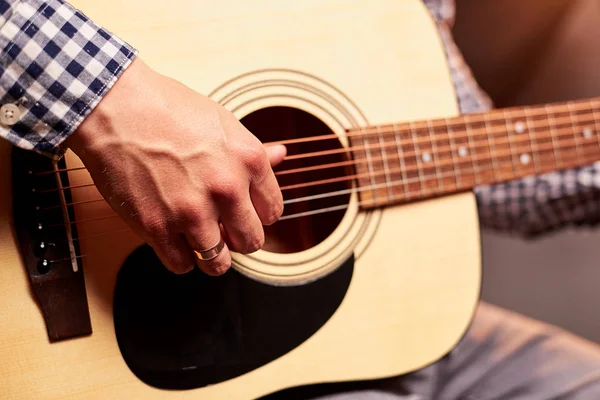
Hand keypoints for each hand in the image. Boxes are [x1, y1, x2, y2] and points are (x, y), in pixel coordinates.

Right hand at [66, 58, 285, 275]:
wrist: (115, 107)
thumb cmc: (168, 109)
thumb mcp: (222, 122)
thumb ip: (254, 150)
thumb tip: (282, 155)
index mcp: (248, 161)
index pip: (272, 212)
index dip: (258, 214)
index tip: (244, 212)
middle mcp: (226, 188)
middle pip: (251, 242)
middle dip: (239, 238)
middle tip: (223, 228)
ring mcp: (191, 210)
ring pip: (218, 263)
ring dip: (211, 255)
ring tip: (198, 236)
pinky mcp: (156, 226)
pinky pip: (182, 265)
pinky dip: (181, 258)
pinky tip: (175, 239)